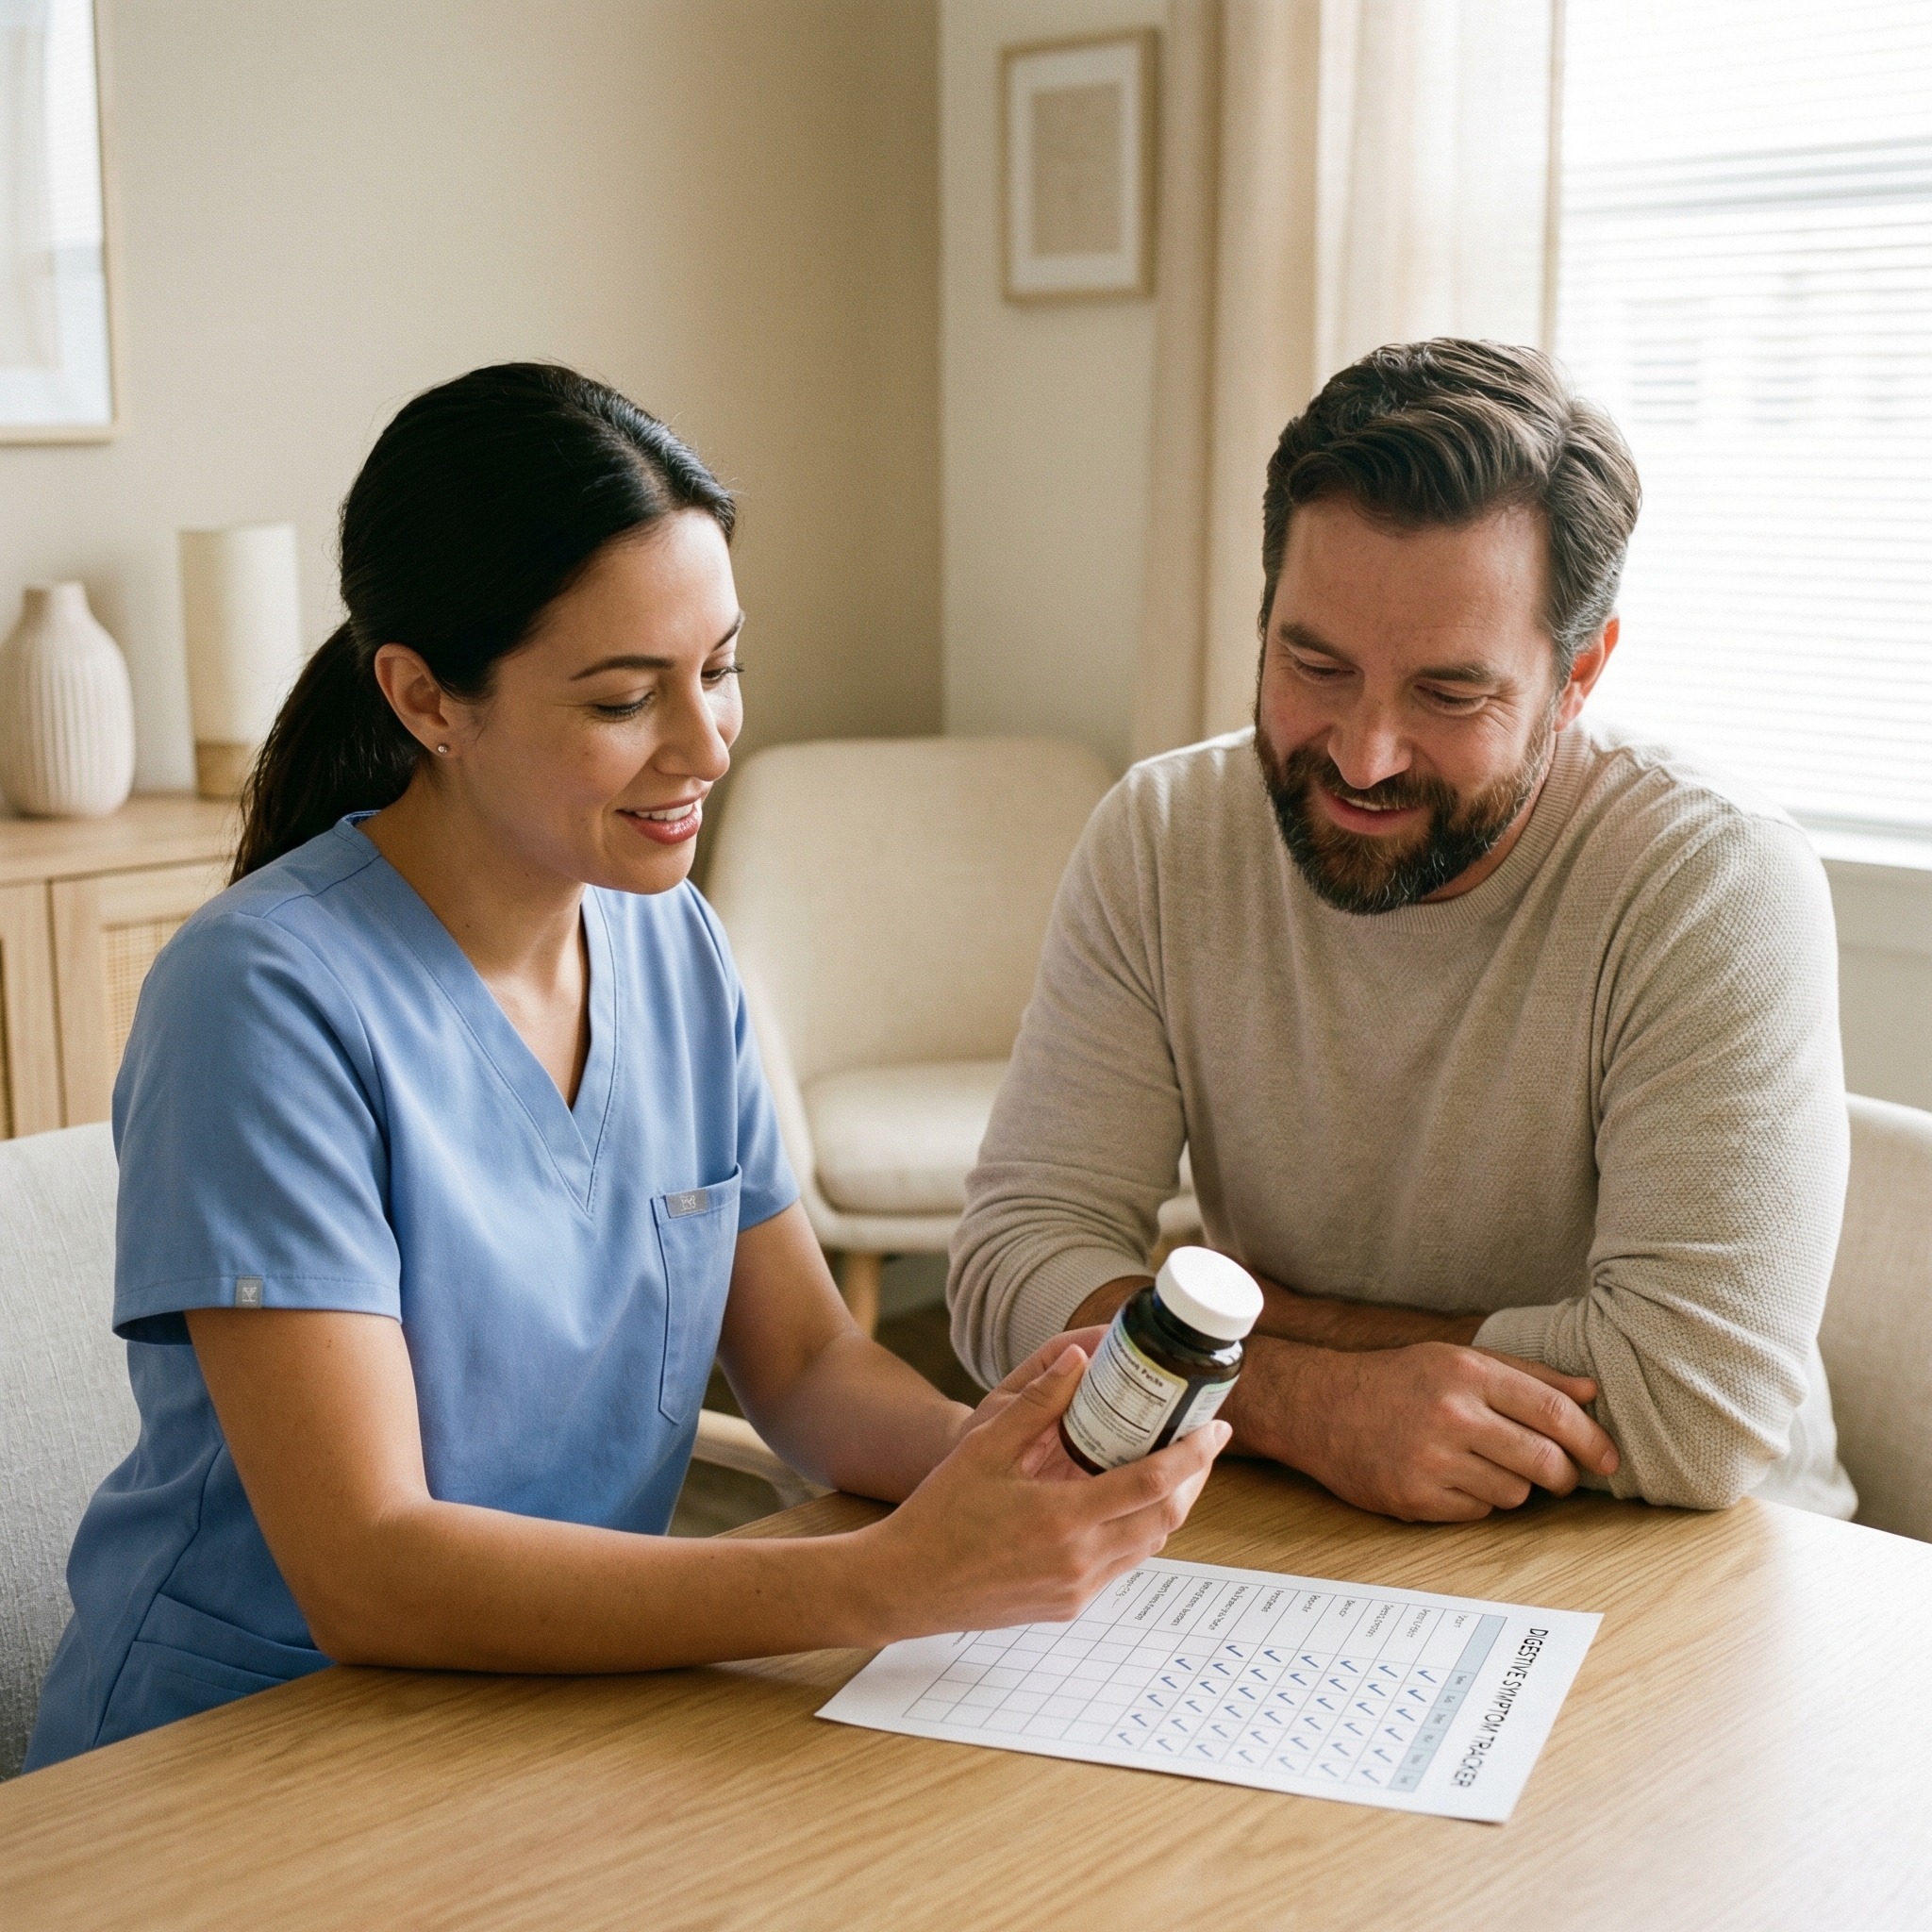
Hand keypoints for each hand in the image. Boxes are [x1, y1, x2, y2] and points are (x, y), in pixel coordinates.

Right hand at [860, 1341, 1230, 1639]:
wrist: (905, 1584)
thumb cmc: (939, 1514)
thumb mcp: (984, 1448)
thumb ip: (1038, 1403)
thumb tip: (1079, 1358)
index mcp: (1062, 1518)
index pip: (1152, 1484)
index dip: (1193, 1455)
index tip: (1216, 1429)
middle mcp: (1078, 1561)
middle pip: (1165, 1519)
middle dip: (1194, 1479)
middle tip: (1203, 1443)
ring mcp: (1076, 1589)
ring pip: (1148, 1545)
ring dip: (1169, 1507)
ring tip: (1174, 1467)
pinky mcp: (1067, 1605)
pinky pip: (1121, 1565)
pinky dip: (1137, 1531)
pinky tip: (1126, 1503)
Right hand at [1229, 1338, 1620, 1522]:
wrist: (1320, 1407)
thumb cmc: (1397, 1381)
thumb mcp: (1457, 1361)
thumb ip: (1527, 1375)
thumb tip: (1591, 1391)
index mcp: (1467, 1374)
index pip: (1553, 1411)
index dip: (1591, 1439)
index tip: (1608, 1458)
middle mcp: (1451, 1415)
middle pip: (1543, 1460)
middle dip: (1563, 1475)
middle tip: (1559, 1475)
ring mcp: (1432, 1460)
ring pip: (1514, 1493)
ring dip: (1512, 1486)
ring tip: (1481, 1465)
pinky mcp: (1415, 1498)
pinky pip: (1478, 1513)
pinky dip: (1476, 1502)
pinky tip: (1450, 1479)